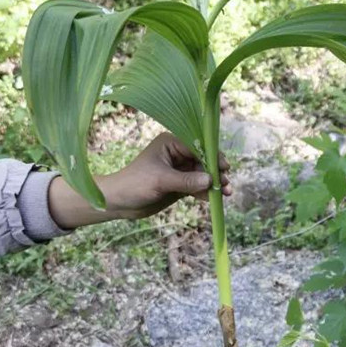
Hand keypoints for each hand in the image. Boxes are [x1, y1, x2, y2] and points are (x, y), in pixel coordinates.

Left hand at [48, 133, 230, 229]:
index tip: (224, 168)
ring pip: (202, 174)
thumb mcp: (161, 181)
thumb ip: (186, 180)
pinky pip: (197, 186)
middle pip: (203, 161)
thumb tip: (210, 180)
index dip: (212, 157)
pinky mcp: (179, 185)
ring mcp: (179, 170)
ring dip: (213, 184)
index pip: (197, 146)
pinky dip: (205, 192)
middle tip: (226, 185)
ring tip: (225, 194)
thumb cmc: (134, 184)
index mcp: (171, 143)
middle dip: (215, 173)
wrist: (119, 202)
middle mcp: (177, 154)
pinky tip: (213, 199)